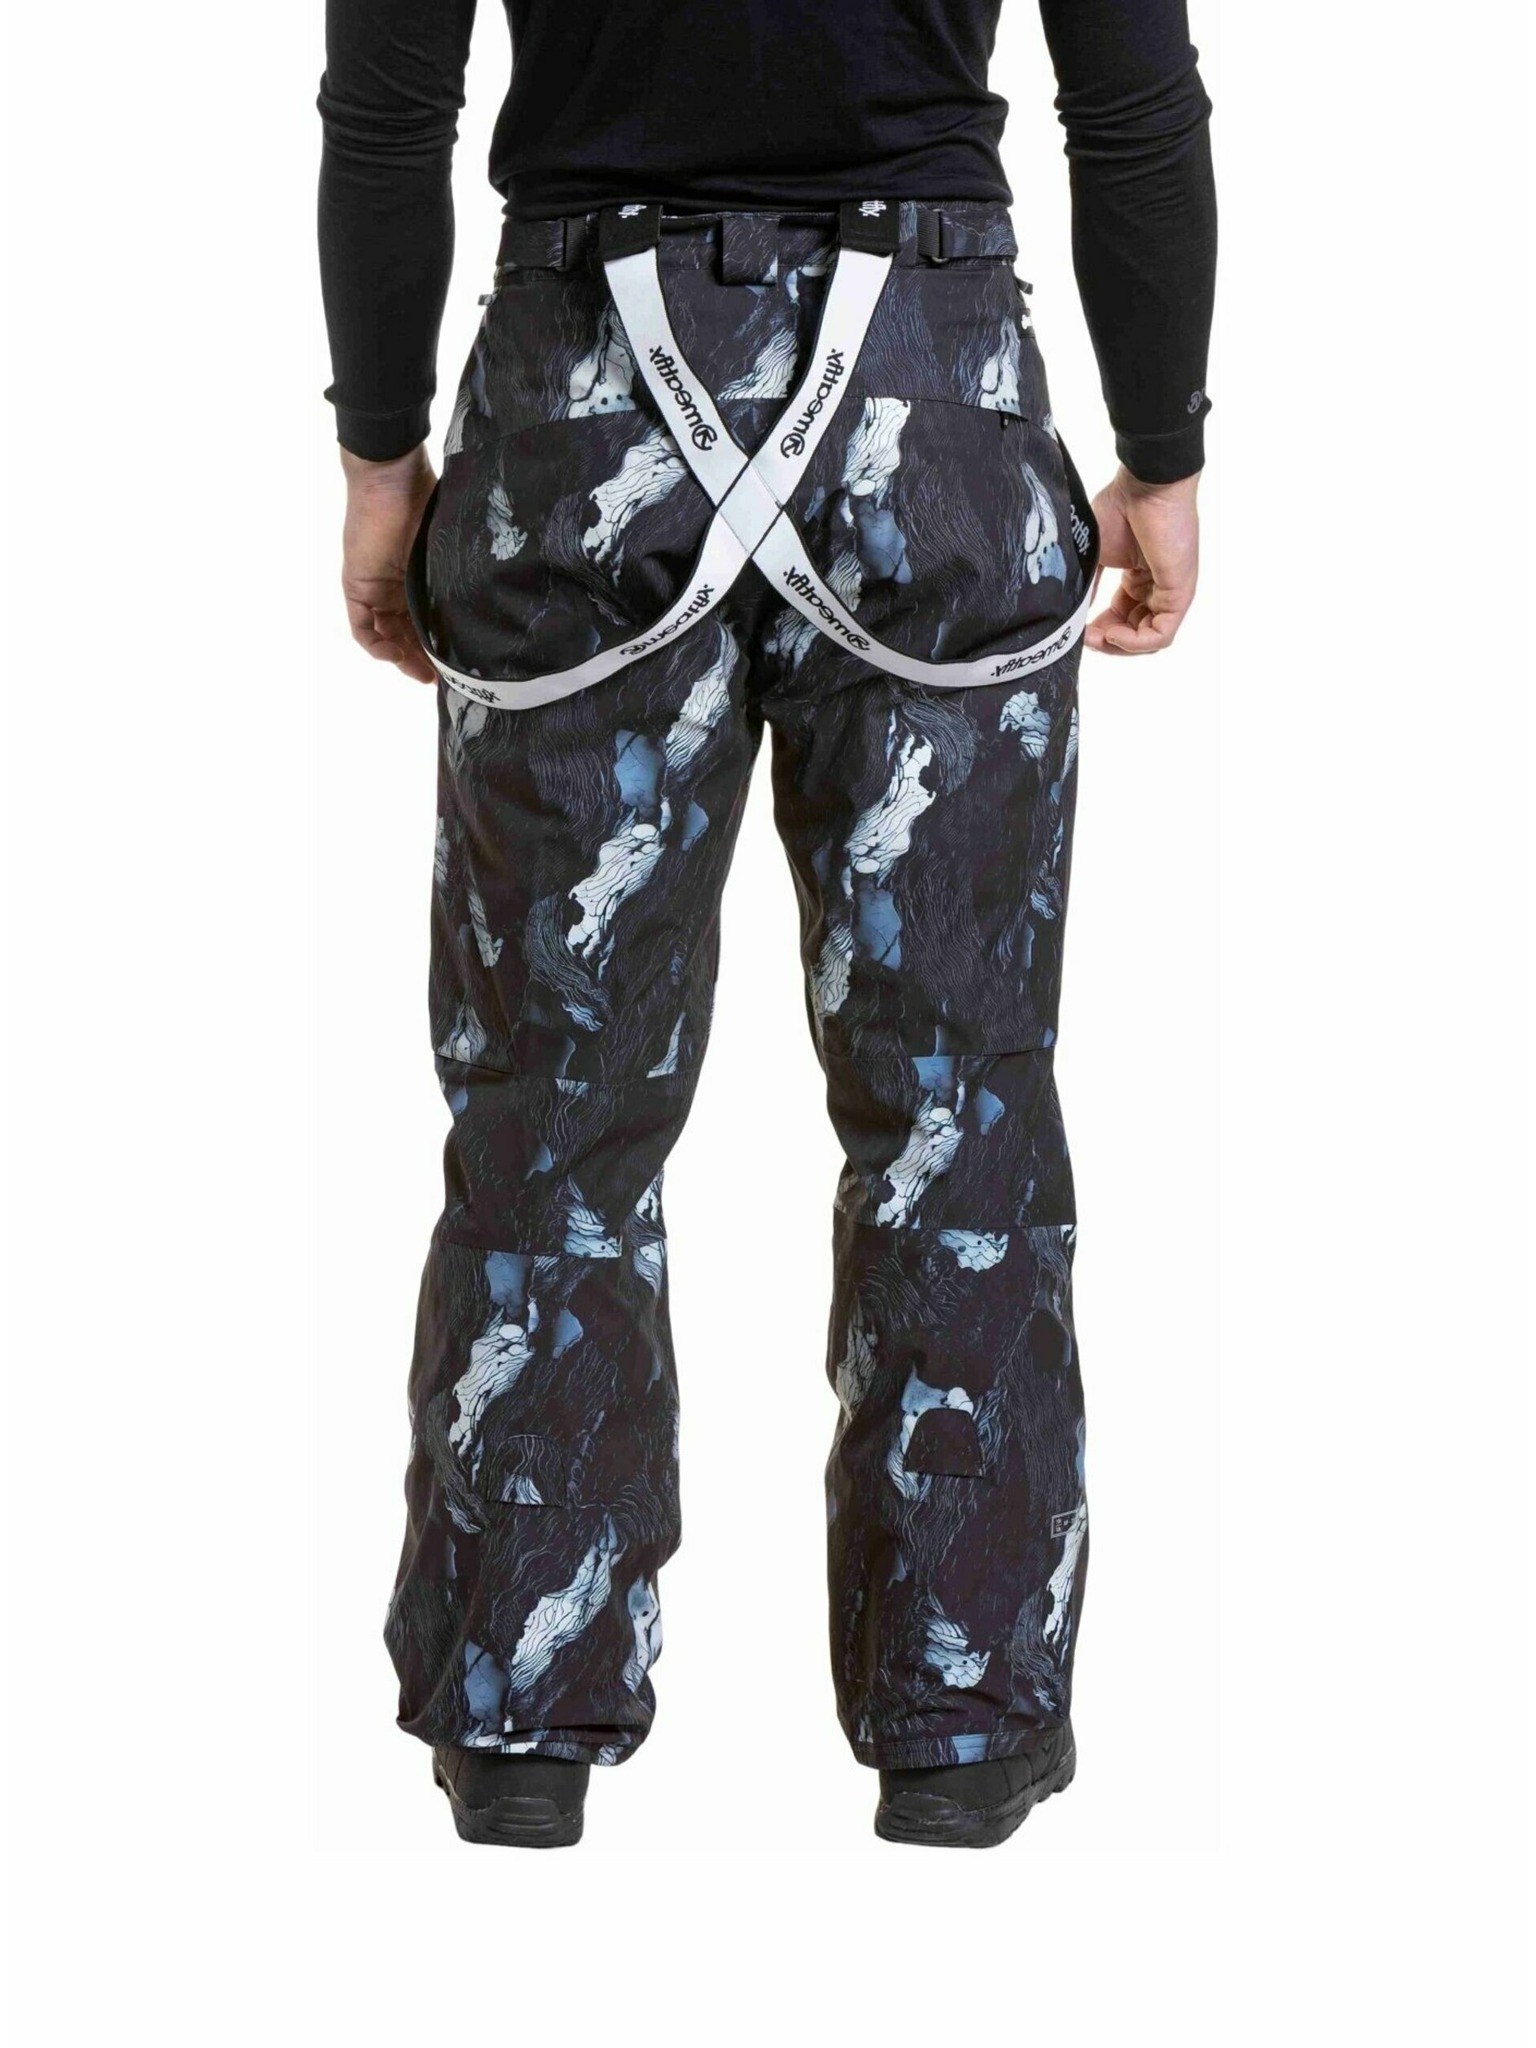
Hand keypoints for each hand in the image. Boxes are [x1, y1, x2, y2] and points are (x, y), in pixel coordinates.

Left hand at [340, 445, 437, 683]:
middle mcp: (395, 586)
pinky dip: (377, 646)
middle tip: (445, 679)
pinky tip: (397, 656)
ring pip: (385, 636)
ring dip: (402, 658)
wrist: (393, 475)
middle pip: (406, 634)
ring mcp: (374, 588)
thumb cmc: (426, 500)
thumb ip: (456, 575)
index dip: (440, 646)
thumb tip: (488, 601)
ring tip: (425, 674)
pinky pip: (362, 628)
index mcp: (416, 577)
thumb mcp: (446, 548)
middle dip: (423, 660)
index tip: (460, 665)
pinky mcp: (357, 586)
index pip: (425, 620)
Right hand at [1085, 466, 1199, 655]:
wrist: (1146, 485)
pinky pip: (1161, 635)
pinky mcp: (1180, 594)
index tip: (1076, 630)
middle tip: (1082, 638)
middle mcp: (1156, 588)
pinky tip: (1112, 633)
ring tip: (1096, 636)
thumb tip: (1072, 616)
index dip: (1099, 631)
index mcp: (1139, 578)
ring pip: (1149, 640)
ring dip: (1119, 646)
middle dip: (1107, 642)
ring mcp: (1170, 592)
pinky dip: (1135, 643)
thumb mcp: (1095, 555)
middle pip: (1135, 634)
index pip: (1122, 619)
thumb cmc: (1121, 507)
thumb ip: (1086, 587)